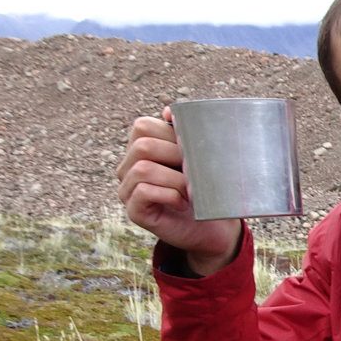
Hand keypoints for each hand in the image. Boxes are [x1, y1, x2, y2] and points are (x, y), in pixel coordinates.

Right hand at [116, 107, 241, 275]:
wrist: (213, 228)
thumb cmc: (206, 191)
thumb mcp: (199, 159)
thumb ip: (185, 135)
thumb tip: (168, 111)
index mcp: (141, 150)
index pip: (142, 126)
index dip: (170, 134)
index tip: (193, 151)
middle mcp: (128, 168)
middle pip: (142, 145)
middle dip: (175, 156)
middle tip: (196, 173)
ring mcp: (127, 190)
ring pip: (143, 169)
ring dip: (175, 179)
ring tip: (191, 191)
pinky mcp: (133, 211)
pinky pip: (143, 191)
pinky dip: (169, 194)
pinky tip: (183, 202)